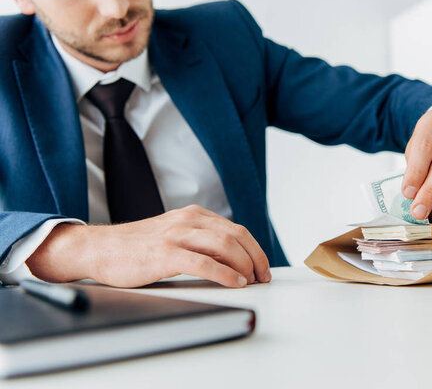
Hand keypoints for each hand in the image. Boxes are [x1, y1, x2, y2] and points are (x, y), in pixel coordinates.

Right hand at [26, 205, 270, 287]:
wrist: (100, 248)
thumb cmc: (137, 247)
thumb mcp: (174, 235)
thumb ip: (200, 241)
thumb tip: (231, 260)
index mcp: (193, 215)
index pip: (236, 230)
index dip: (255, 249)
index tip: (262, 266)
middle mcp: (188, 220)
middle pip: (237, 235)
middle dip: (256, 257)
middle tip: (263, 276)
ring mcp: (177, 235)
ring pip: (225, 245)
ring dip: (245, 265)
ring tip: (252, 280)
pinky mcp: (166, 253)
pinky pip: (204, 263)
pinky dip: (225, 274)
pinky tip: (235, 283)